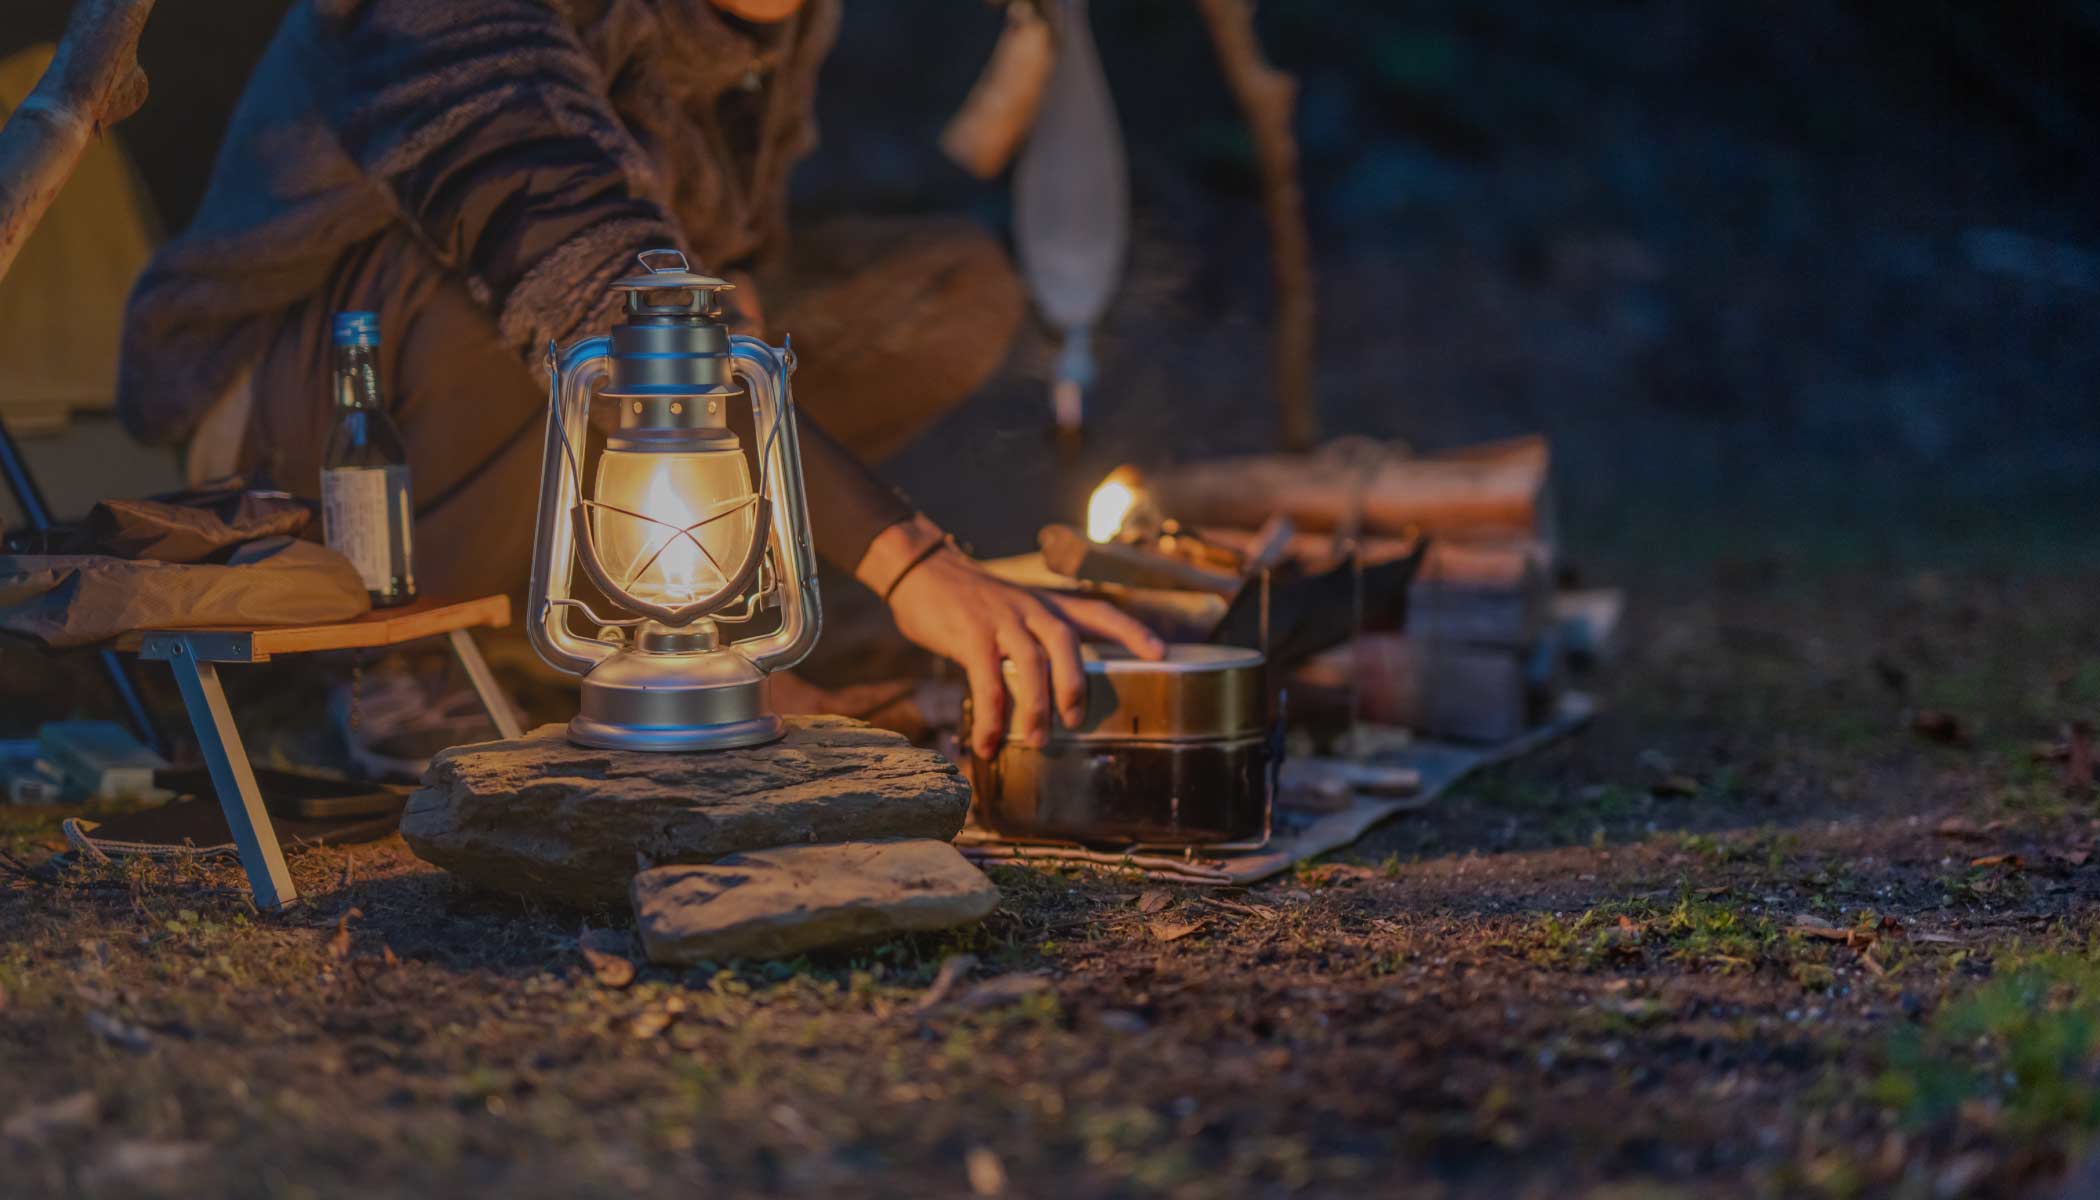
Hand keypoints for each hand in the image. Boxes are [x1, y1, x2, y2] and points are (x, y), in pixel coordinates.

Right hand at [885, 547, 1164, 757]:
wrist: (924, 570)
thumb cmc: (974, 601)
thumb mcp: (1016, 609)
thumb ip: (1036, 640)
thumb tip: (1050, 690)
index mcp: (1048, 604)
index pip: (1099, 612)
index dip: (1131, 631)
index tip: (1161, 652)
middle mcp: (1031, 608)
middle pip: (1065, 641)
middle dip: (1076, 682)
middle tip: (1076, 720)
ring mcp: (1000, 620)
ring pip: (1029, 662)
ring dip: (1035, 705)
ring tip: (1036, 741)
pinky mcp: (970, 634)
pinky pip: (986, 679)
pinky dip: (990, 715)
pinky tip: (987, 743)